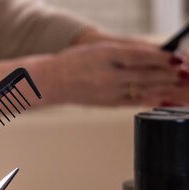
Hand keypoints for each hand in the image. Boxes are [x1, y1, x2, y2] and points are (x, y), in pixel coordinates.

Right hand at [45, 41, 188, 105]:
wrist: (51, 81)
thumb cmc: (75, 62)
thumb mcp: (101, 49)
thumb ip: (128, 51)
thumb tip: (158, 53)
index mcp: (107, 55)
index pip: (141, 55)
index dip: (163, 58)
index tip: (180, 58)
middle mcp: (109, 74)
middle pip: (147, 74)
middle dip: (172, 75)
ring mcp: (110, 91)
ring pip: (145, 89)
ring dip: (169, 89)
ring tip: (186, 87)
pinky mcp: (109, 103)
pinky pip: (135, 101)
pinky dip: (154, 100)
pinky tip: (168, 100)